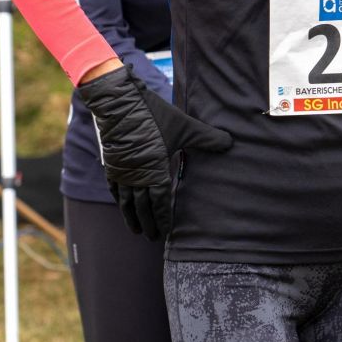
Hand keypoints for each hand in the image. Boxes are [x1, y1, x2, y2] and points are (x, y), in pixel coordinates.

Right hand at [78, 64, 231, 238]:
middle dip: (148, 223)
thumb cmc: (153, 115)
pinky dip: (119, 199)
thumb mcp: (184, 126)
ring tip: (136, 230)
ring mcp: (121, 172)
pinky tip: (122, 203)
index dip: (163, 219)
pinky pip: (114, 188)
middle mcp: (136, 177)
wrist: (118, 104)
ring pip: (126, 202)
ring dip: (131, 217)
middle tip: (152, 237)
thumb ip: (207, 137)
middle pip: (142, 208)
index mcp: (155, 172)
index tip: (166, 233)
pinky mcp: (110, 163)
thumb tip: (230, 143)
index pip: (160, 204)